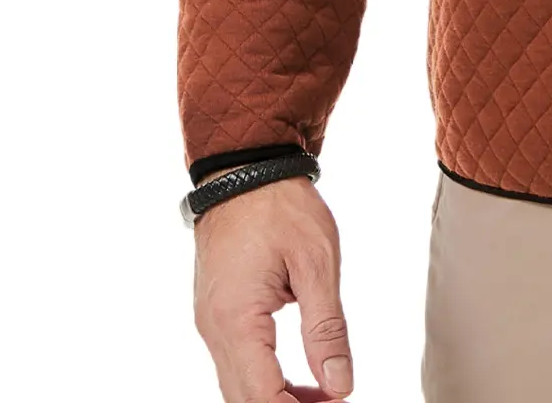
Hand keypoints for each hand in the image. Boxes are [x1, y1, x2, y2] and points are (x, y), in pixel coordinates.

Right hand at [191, 172, 352, 400]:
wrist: (245, 171)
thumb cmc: (282, 208)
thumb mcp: (316, 263)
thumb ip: (327, 328)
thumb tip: (340, 385)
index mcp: (236, 320)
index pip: (262, 397)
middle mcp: (214, 331)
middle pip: (245, 400)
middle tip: (335, 401)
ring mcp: (210, 324)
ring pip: (239, 388)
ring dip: (279, 399)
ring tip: (326, 397)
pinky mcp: (217, 315)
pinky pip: (238, 364)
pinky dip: (267, 380)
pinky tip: (302, 379)